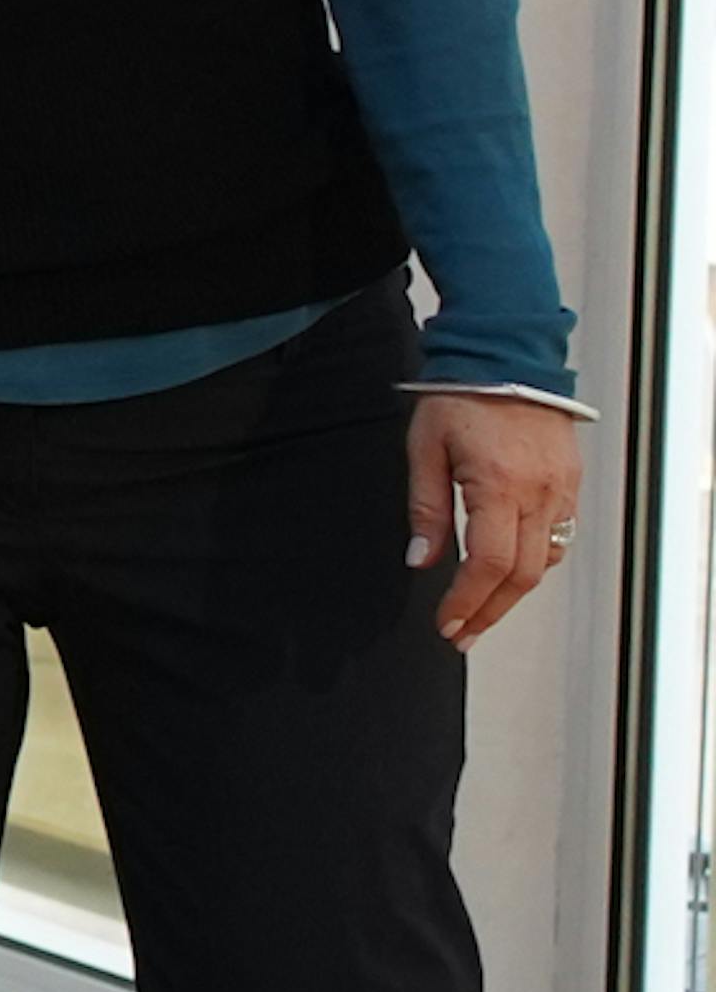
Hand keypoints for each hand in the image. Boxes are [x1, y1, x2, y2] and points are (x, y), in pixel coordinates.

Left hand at [410, 389, 581, 647]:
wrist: (507, 357)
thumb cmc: (461, 396)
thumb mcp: (425, 449)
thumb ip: (425, 508)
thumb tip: (421, 558)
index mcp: (500, 486)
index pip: (488, 564)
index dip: (466, 601)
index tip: (446, 623)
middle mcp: (539, 493)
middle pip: (522, 575)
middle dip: (489, 611)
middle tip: (462, 634)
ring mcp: (561, 490)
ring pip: (546, 562)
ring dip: (513, 594)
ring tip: (481, 613)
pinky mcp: (569, 484)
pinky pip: (558, 537)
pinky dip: (534, 563)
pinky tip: (509, 573)